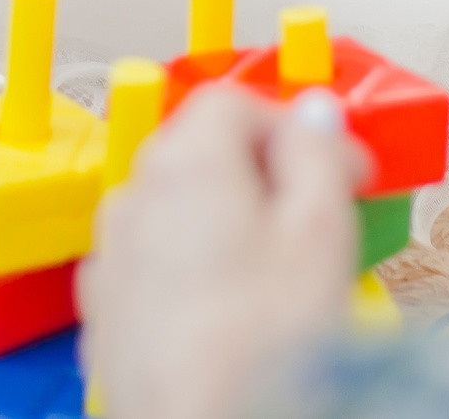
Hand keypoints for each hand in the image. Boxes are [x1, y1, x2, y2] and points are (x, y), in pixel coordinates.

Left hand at [79, 87, 363, 418]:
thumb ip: (318, 154)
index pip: (234, 102)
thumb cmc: (260, 347)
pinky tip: (230, 316)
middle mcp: (133, 196)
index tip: (343, 168)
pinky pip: (154, 266)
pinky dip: (192, 272)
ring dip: (225, 225)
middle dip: (262, 173)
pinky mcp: (105, 313)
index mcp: (184, 160)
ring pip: (175, 211)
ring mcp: (110, 256)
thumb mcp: (321, 233)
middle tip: (318, 218)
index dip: (297, 128)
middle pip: (199, 152)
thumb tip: (314, 113)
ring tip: (277, 278)